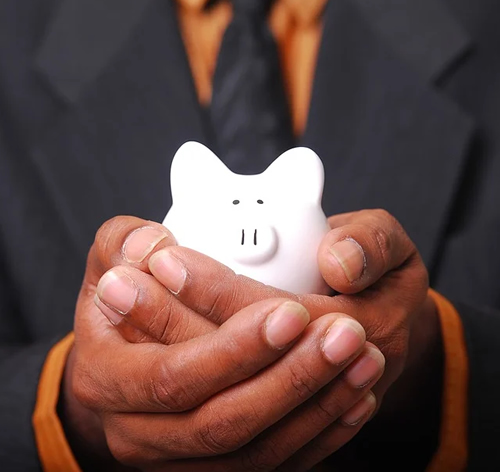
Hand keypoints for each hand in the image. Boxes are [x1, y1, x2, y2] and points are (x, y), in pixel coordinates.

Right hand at [63, 217, 383, 471]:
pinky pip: (271, 466)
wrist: (128, 351)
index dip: (233, 348)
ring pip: (255, 452)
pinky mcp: (212, 464)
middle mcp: (134, 429)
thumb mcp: (115, 254)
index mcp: (104, 374)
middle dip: (290, 378)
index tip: (290, 311)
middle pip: (220, 422)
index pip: (171, 375)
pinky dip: (319, 435)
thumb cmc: (127, 291)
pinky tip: (356, 397)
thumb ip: (125, 240)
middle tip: (348, 332)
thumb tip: (152, 250)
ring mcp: (176, 457)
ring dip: (318, 407)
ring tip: (365, 358)